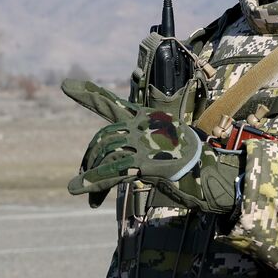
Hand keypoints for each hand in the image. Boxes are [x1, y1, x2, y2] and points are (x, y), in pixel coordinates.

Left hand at [62, 80, 239, 214]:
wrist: (212, 176)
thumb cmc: (187, 165)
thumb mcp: (159, 150)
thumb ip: (135, 152)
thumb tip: (112, 165)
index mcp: (146, 119)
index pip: (112, 104)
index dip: (89, 95)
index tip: (66, 85)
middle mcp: (144, 126)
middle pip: (104, 138)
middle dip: (90, 159)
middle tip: (82, 179)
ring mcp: (147, 142)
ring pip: (106, 153)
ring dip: (90, 173)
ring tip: (83, 192)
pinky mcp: (149, 162)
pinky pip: (114, 170)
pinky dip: (94, 180)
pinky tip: (79, 188)